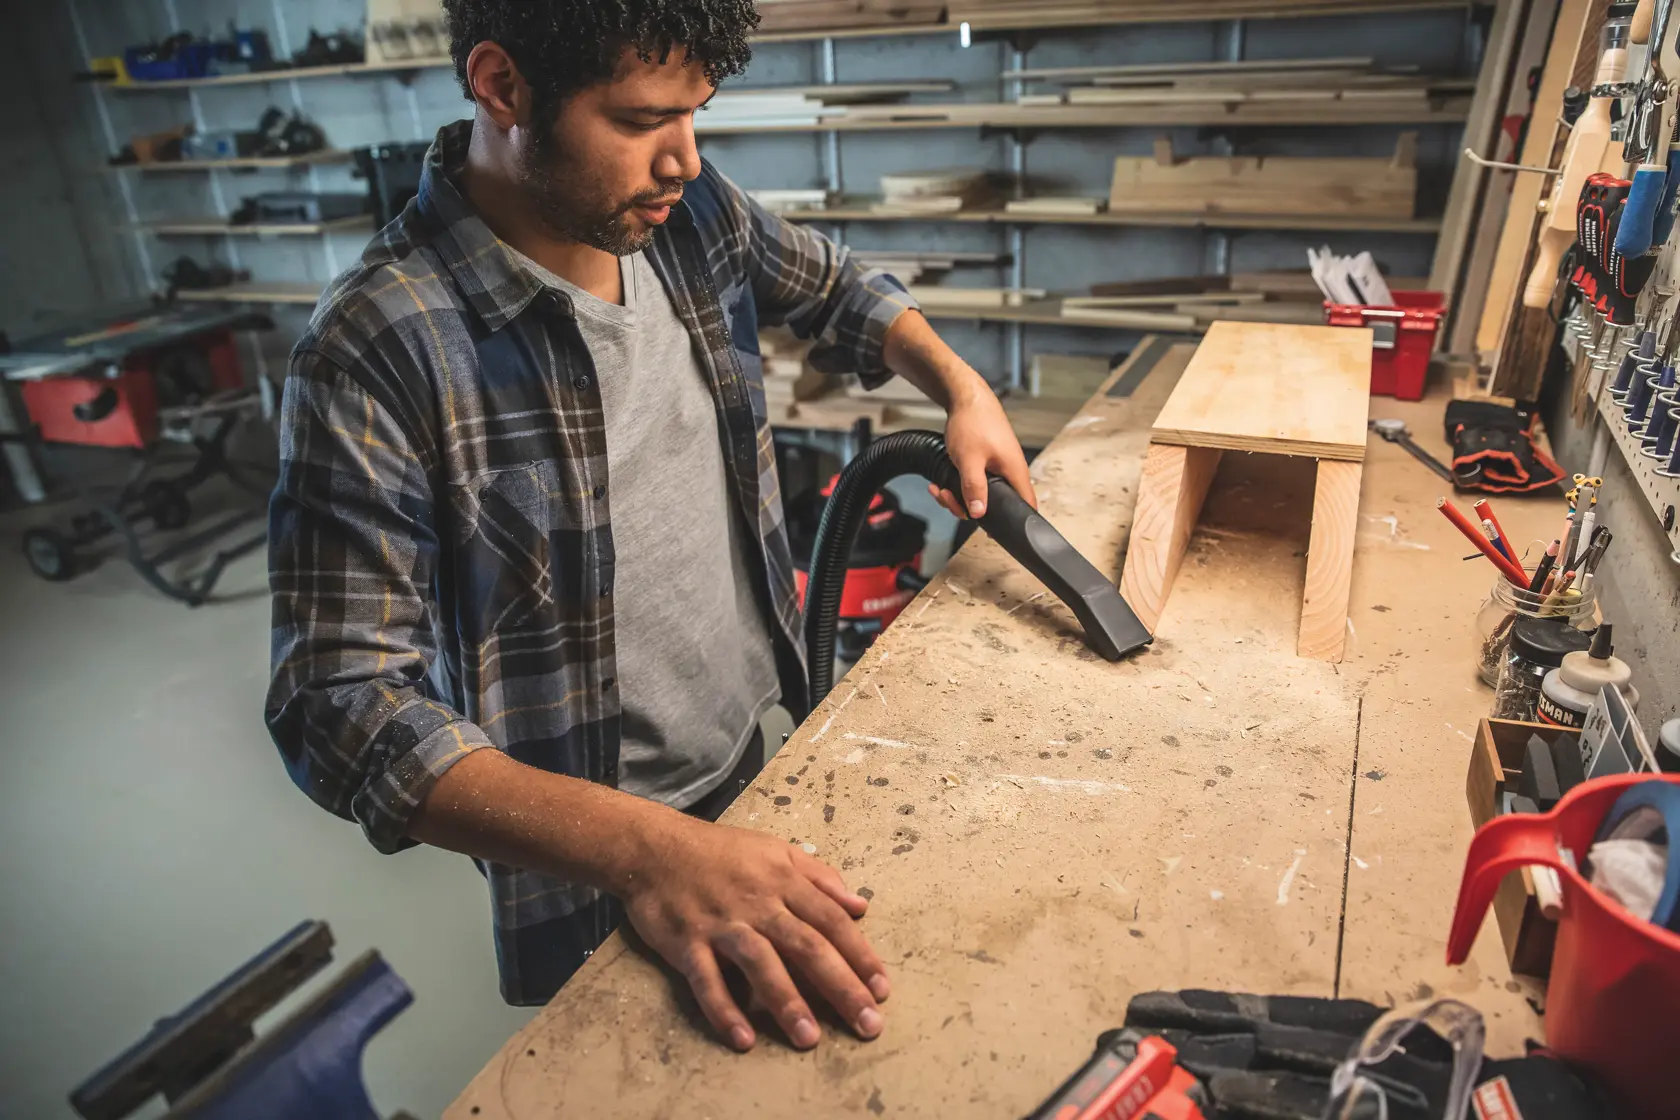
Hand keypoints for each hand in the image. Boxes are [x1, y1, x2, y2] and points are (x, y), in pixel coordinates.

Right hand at [623, 814, 889, 1051]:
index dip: (860, 955)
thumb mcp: (776, 849)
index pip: (831, 920)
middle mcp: (758, 903)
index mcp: (784, 880)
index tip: (882, 989)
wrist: (654, 847)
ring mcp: (722, 923)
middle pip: (807, 946)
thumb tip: (860, 905)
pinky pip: (707, 980)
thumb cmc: (720, 851)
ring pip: (761, 963)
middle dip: (841, 986)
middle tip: (867, 1024)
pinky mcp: (687, 942)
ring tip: (809, 1039)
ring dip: (786, 1002)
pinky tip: (743, 1039)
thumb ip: (820, 876)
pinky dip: (724, 1010)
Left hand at [930, 386, 1036, 520]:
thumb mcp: (970, 460)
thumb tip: (979, 514)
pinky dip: (955, 487)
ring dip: (956, 498)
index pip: (1026, 506)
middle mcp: (1008, 473)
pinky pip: (971, 485)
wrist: (966, 399)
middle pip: (995, 506)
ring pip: (978, 497)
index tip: (991, 529)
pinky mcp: (984, 465)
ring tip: (940, 489)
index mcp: (1014, 472)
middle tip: (949, 499)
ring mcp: (996, 469)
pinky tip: (940, 484)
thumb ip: (974, 488)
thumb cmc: (974, 423)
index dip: (1015, 522)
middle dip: (967, 508)